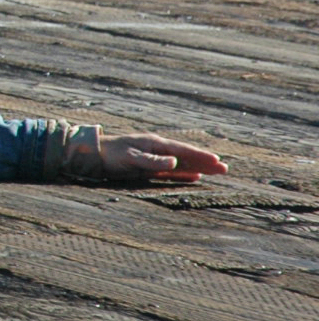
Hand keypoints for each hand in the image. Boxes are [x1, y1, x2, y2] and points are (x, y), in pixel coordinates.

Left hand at [98, 132, 227, 183]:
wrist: (95, 155)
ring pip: (182, 164)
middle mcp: (158, 149)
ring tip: (216, 172)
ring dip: (199, 168)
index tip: (217, 161)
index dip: (200, 156)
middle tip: (225, 169)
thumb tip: (175, 163)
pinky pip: (171, 171)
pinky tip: (195, 177)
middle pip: (186, 156)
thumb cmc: (112, 154)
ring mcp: (155, 158)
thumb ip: (152, 160)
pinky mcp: (149, 167)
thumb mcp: (131, 157)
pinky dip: (184, 174)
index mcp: (155, 144)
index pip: (183, 151)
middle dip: (205, 162)